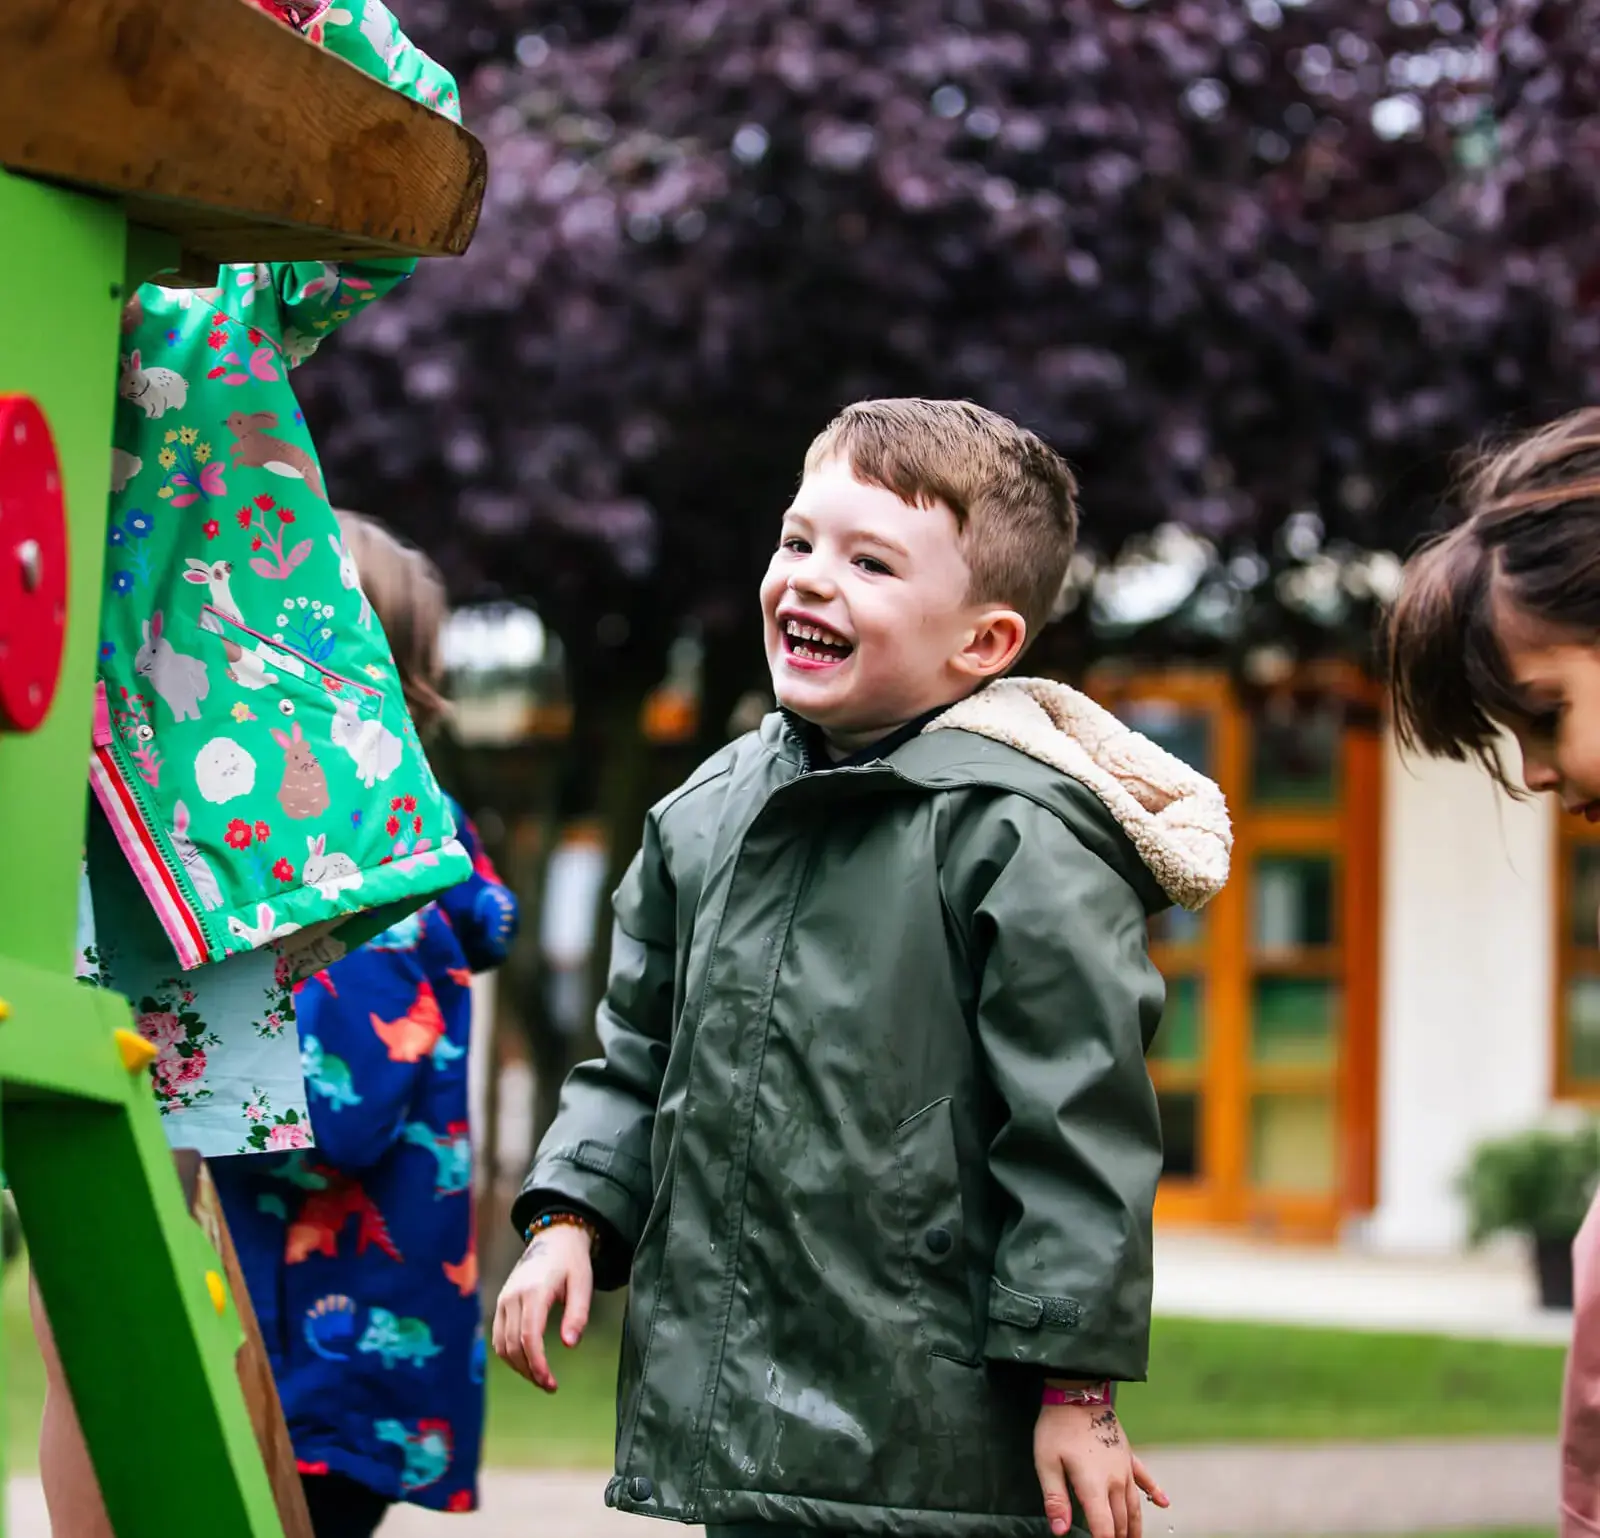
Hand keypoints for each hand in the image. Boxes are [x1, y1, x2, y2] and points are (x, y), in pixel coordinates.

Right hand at [491, 1224, 593, 1391]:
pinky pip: (497, 1336)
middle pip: (513, 1345)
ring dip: (518, 1366)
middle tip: (550, 1386)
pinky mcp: (501, 1303)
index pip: (529, 1336)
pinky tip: (526, 1363)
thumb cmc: (572, 1262)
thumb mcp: (582, 1284)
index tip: (551, 1382)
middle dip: (530, 1371)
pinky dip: (509, 1355)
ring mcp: (503, 1299)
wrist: (553, 1238)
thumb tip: (570, 1346)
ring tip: (540, 1378)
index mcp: (534, 1291)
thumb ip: (577, 1314)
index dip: (537, 1364)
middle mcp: (513, 1296)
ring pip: (501, 1345)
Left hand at [1034, 1403, 1169, 1537]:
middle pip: (1120, 1520)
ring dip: (1135, 1526)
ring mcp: (1124, 1467)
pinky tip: (1164, 1503)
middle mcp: (1115, 1480)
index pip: (1104, 1528)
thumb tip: (1061, 1531)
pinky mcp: (1127, 1454)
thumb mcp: (1046, 1463)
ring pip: (1134, 1505)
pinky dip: (1155, 1492)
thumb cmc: (1057, 1427)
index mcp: (1094, 1485)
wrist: (1077, 1391)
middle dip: (1118, 1537)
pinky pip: (1145, 1477)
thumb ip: (1055, 1499)